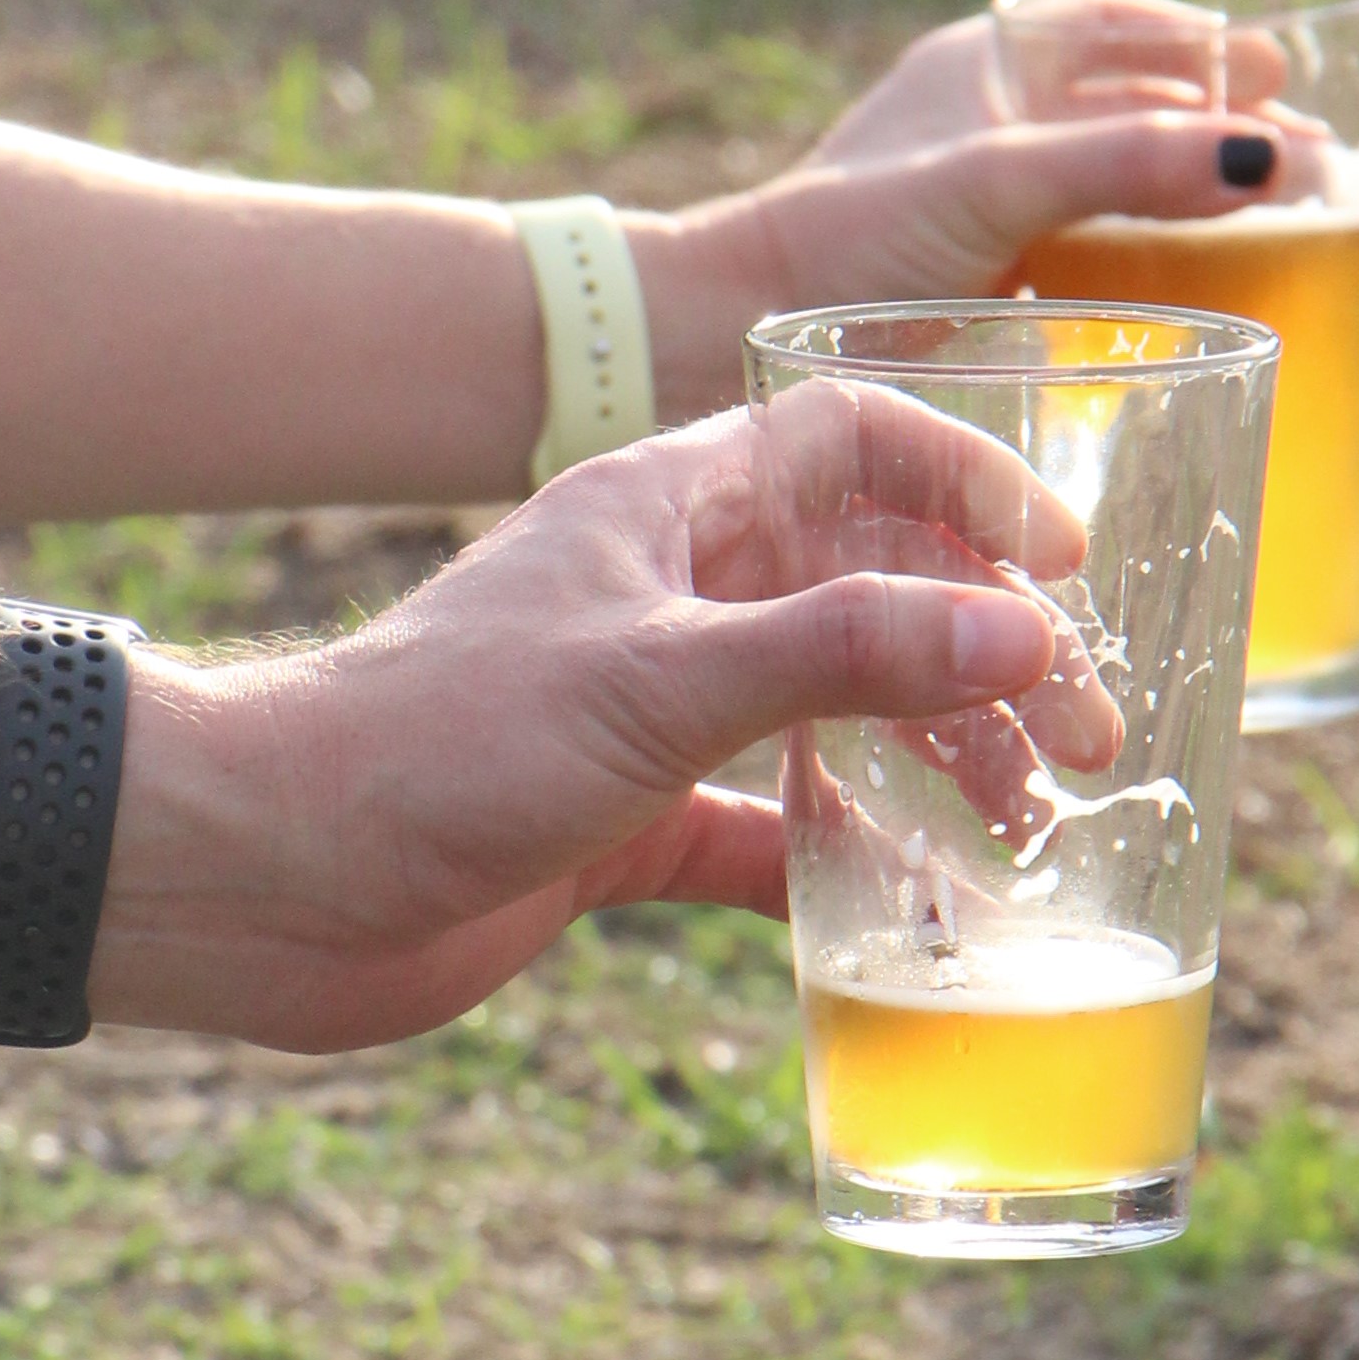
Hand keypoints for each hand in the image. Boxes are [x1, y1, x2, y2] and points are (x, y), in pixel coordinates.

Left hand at [94, 395, 1067, 1051]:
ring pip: (836, 714)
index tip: (1068, 564)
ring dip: (940, 760)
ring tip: (1034, 833)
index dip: (972, 480)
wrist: (265, 875)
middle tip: (1093, 740)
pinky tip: (925, 920)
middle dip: (992, 654)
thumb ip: (843, 653)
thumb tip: (1026, 635)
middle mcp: (670, 595)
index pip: (856, 438)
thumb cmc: (433, 739)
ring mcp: (647, 711)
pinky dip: (847, 867)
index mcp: (671, 509)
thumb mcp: (657, 679)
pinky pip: (766, 833)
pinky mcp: (619, 825)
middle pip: (874, 588)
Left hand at [635, 0, 1298, 407]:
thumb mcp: (997, 184)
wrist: (724, 337)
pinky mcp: (976, 284)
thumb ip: (1129, 164)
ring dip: (1192, 199)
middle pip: (1131, 105)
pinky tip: (1194, 298)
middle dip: (1219, 129)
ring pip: (1113, 183)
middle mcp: (986, 124)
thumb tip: (1273, 158)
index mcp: (983, 64)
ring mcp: (981, 207)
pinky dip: (1149, 264)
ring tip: (1280, 227)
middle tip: (1316, 167)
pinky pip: (1085, 256)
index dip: (1204, 49)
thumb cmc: (844, 241)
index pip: (1116, 26)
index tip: (1282, 77)